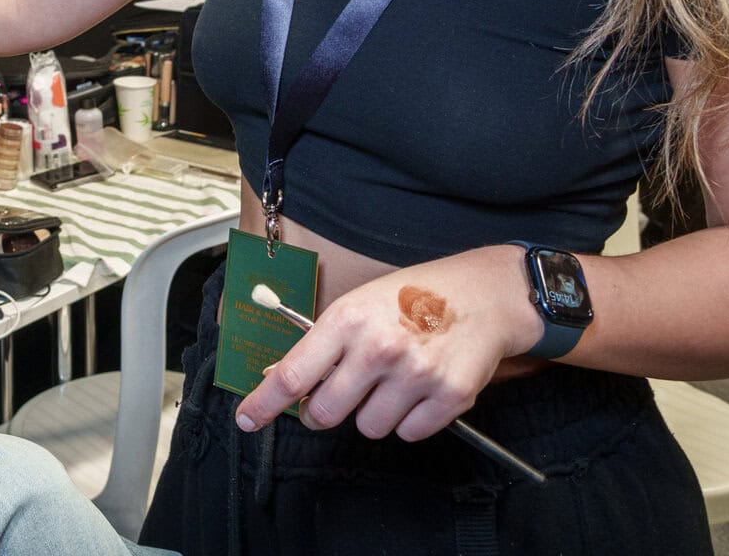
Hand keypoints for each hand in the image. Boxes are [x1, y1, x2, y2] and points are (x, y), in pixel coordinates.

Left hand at [236, 246, 537, 442]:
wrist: (482, 294)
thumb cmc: (413, 297)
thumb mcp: (358, 304)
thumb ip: (322, 343)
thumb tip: (278, 378)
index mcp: (347, 320)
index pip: (293, 374)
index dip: (264, 403)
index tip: (246, 420)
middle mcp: (378, 348)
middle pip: (326, 412)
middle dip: (324, 411)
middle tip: (339, 394)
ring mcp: (415, 374)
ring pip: (369, 428)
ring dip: (375, 413)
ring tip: (393, 379)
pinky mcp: (449, 397)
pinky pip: (409, 434)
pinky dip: (411, 419)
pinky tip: (421, 388)